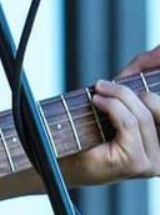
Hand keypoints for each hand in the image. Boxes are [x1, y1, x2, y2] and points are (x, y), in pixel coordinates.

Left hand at [64, 44, 159, 185]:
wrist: (64, 159)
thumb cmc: (91, 130)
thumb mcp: (119, 99)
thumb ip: (137, 77)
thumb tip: (155, 51)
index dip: (157, 71)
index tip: (153, 54)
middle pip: (156, 105)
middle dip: (128, 90)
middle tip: (104, 85)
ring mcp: (155, 162)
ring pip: (141, 114)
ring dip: (116, 96)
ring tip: (98, 92)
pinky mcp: (138, 163)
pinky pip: (129, 122)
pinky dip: (111, 106)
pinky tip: (97, 102)